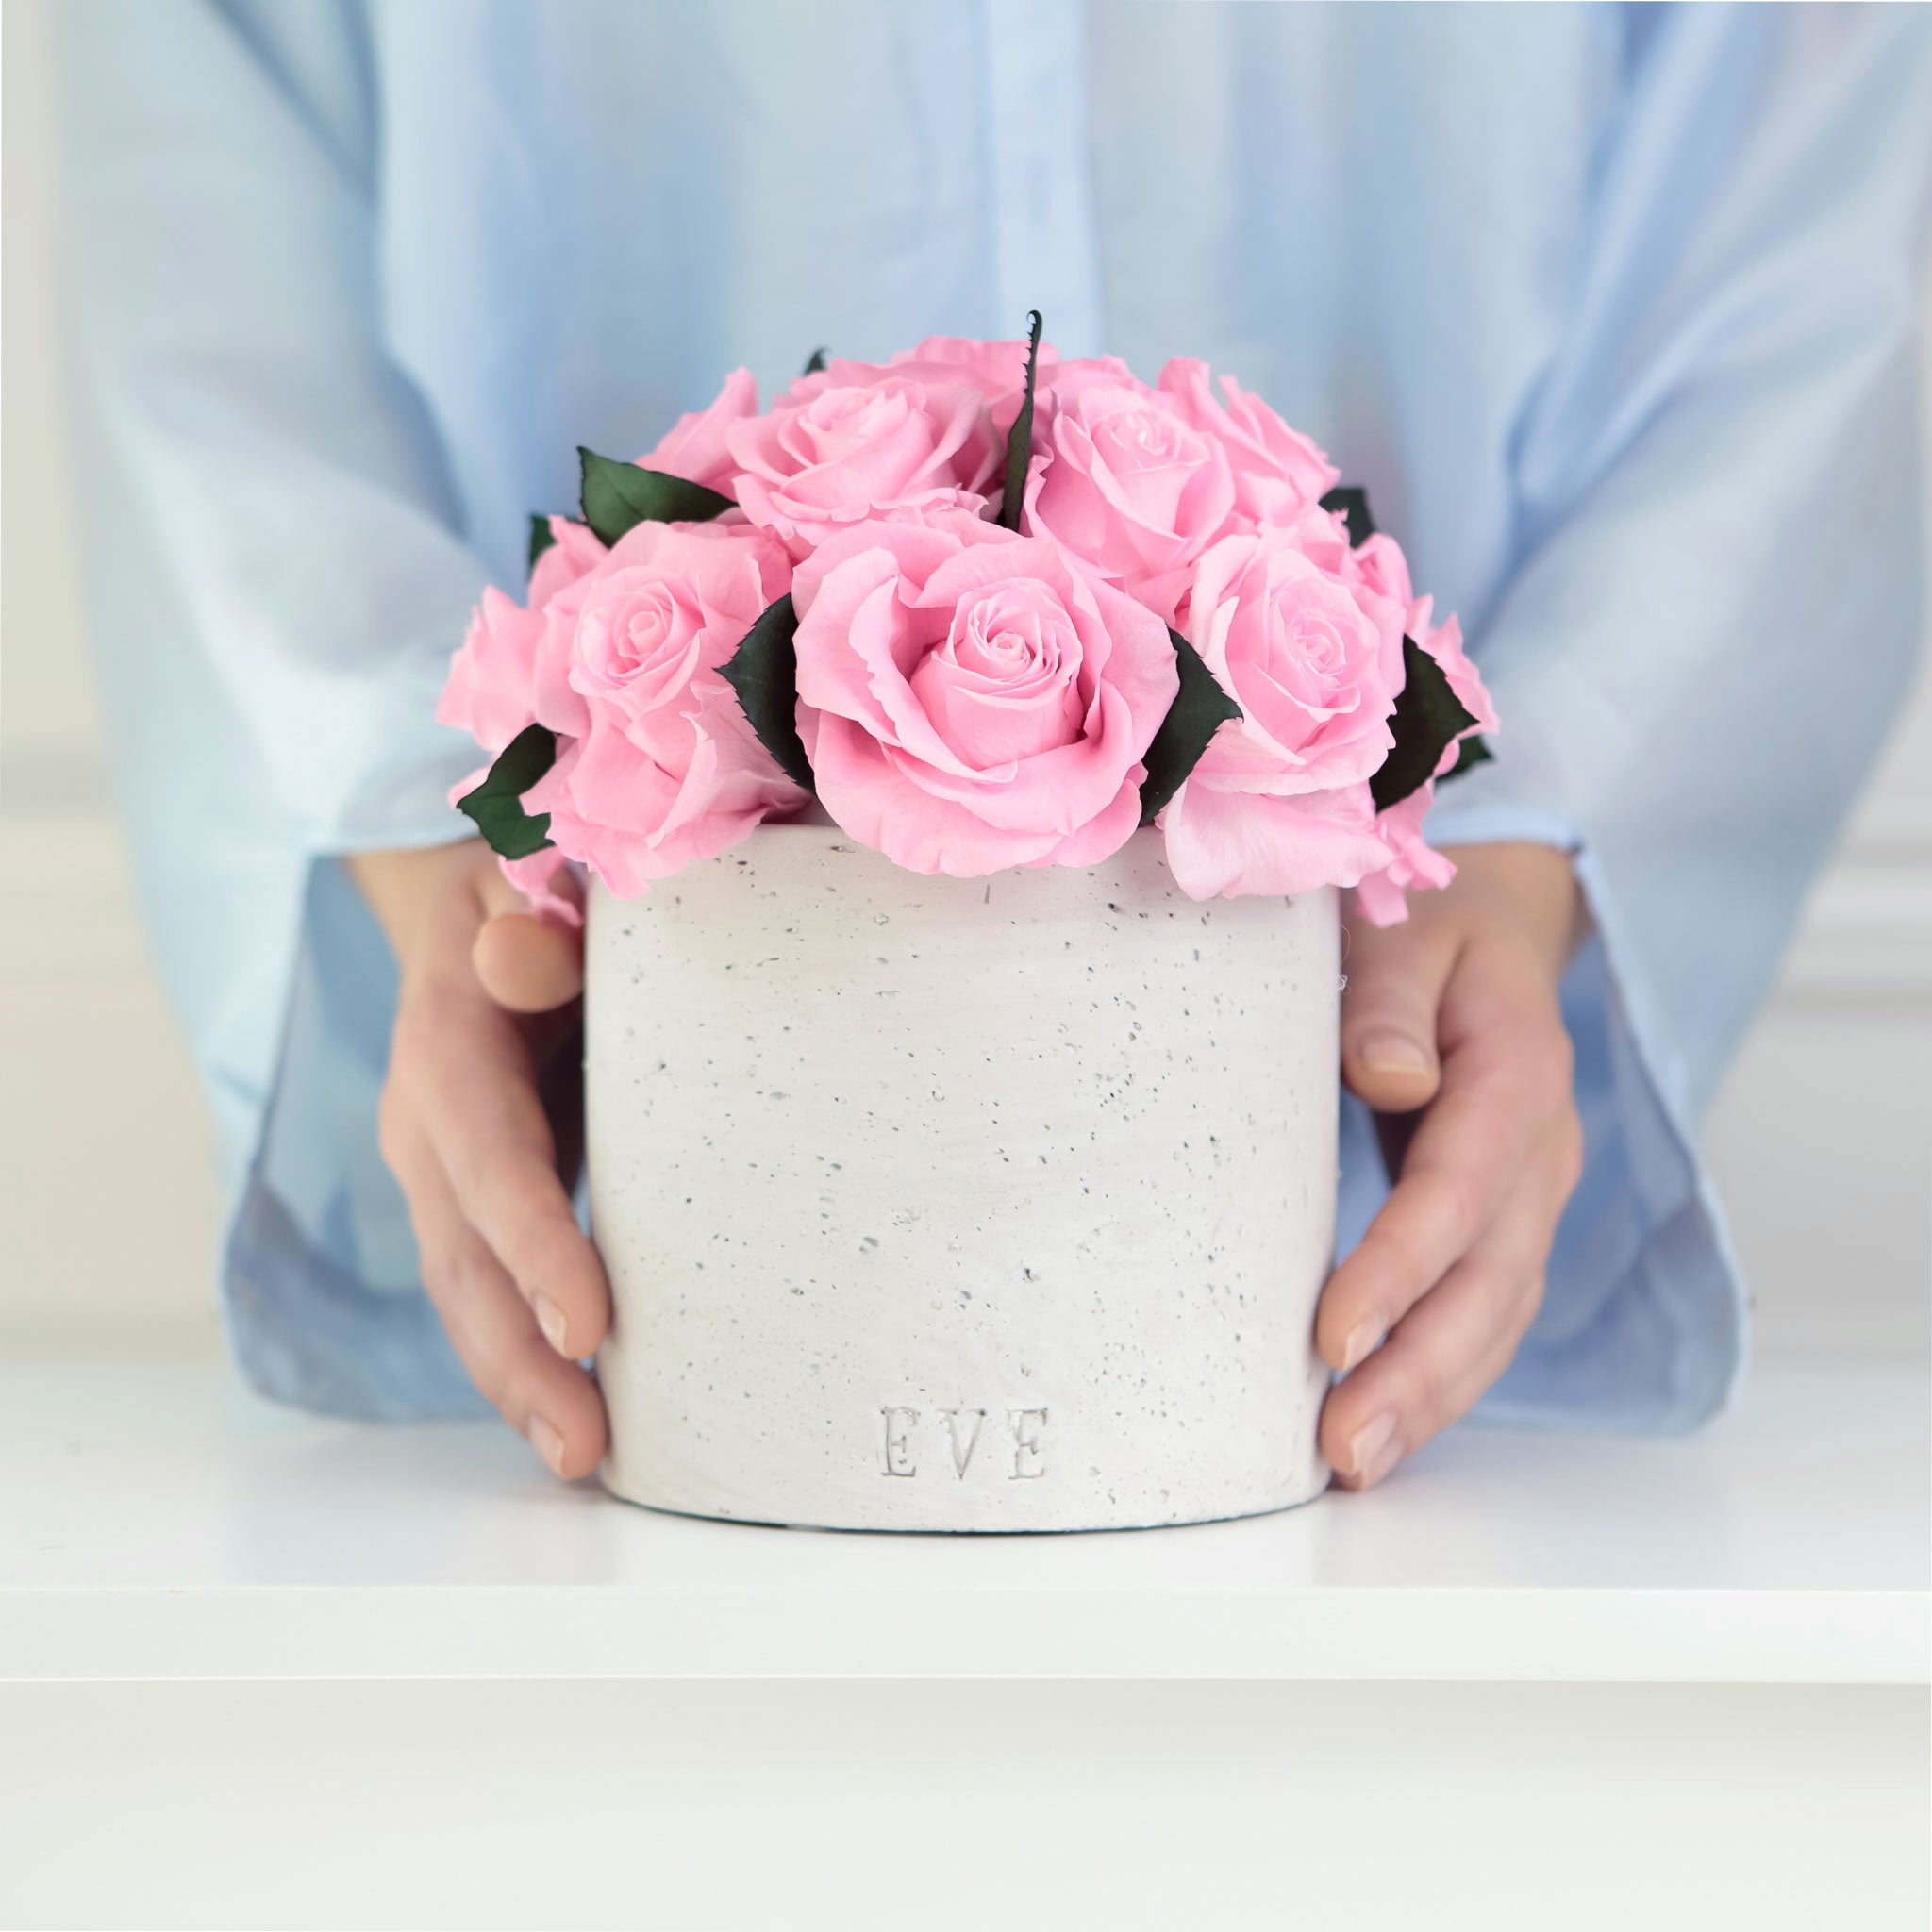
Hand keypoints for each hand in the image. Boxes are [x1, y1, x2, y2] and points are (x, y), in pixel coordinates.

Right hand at [347, 840, 604, 1477]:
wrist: (490, 914)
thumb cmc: (540, 896)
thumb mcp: (530, 880)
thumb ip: (530, 923)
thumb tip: (519, 957)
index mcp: (448, 1040)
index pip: (488, 1154)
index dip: (532, 1237)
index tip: (590, 1319)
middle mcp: (430, 1124)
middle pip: (462, 1256)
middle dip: (519, 1354)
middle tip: (584, 1442)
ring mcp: (445, 1176)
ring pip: (467, 1294)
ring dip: (519, 1383)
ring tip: (581, 1458)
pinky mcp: (477, 1207)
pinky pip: (491, 1291)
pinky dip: (527, 1360)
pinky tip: (576, 1422)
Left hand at [1316, 842, 1585, 1490]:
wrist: (1493, 934)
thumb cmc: (1430, 932)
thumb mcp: (1406, 931)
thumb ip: (1390, 997)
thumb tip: (1388, 1076)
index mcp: (1516, 1071)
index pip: (1461, 1188)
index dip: (1402, 1266)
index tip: (1333, 1333)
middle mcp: (1539, 1150)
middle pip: (1491, 1279)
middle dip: (1418, 1370)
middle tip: (1342, 1444)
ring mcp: (1532, 1198)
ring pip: (1498, 1316)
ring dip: (1433, 1398)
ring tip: (1354, 1463)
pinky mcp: (1506, 1227)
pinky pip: (1487, 1317)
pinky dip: (1443, 1383)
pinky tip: (1385, 1432)